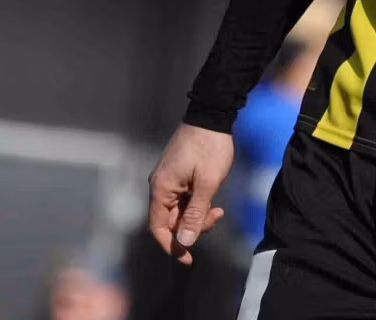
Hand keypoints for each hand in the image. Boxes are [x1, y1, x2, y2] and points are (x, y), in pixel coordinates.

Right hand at [146, 123, 232, 264]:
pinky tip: (212, 202)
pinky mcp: (177, 176)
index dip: (171, 246)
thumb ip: (195, 214)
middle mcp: (159, 186)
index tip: (188, 258)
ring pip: (178, 211)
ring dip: (197, 216)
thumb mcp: (206, 184)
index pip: (158, 228)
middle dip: (191, 228)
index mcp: (161, 188)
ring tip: (218, 209)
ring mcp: (167, 180)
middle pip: (169, 221)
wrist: (211, 116)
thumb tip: (185, 242)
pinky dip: (196, 205)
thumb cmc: (209, 148)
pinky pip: (182, 200)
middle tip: (215, 218)